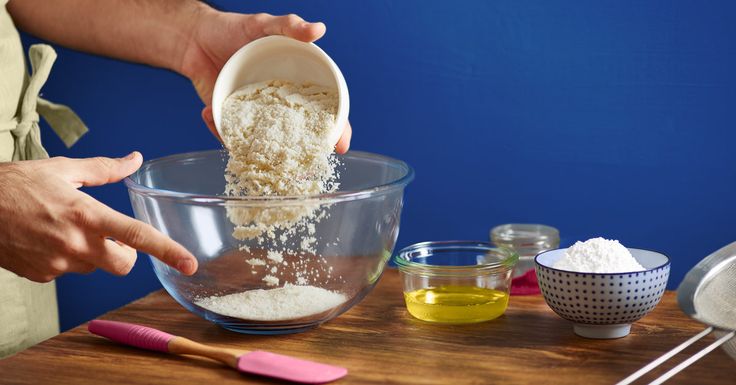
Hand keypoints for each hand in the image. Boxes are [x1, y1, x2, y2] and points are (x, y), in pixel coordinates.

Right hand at [0, 153, 197, 281]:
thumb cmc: (14, 184)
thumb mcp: (63, 169)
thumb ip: (105, 169)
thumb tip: (135, 159)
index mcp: (86, 215)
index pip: (137, 236)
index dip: (168, 250)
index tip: (190, 263)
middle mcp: (75, 244)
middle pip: (123, 264)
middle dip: (125, 254)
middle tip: (109, 235)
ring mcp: (57, 264)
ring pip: (92, 266)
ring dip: (89, 251)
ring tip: (62, 226)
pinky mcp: (41, 276)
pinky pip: (66, 270)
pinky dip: (64, 256)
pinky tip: (44, 238)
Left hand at [179, 8, 351, 152]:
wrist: (194, 37)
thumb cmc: (233, 29)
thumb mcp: (263, 24)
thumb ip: (289, 26)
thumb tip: (318, 30)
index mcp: (296, 86)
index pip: (324, 111)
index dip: (335, 128)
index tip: (340, 145)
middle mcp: (279, 106)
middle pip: (299, 136)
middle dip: (302, 154)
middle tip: (300, 166)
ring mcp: (255, 116)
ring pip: (266, 145)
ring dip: (259, 153)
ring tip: (249, 148)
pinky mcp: (230, 122)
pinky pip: (231, 139)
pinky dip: (220, 134)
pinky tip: (209, 115)